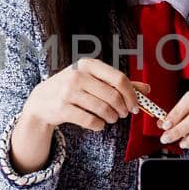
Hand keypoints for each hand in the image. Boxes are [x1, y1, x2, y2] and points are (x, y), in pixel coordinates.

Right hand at [22, 58, 148, 134]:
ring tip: (111, 118)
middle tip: (123, 114)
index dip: (132, 95)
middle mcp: (77, 75)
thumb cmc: (72, 88)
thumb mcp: (93, 79)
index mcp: (88, 64)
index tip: (136, 106)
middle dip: (123, 109)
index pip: (119, 79)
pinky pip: (91, 121)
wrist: (41, 100)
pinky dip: (99, 125)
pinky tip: (98, 123)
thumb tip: (147, 89)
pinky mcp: (62, 109)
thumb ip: (119, 83)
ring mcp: (68, 92)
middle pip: (113, 96)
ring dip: (112, 118)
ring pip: (103, 109)